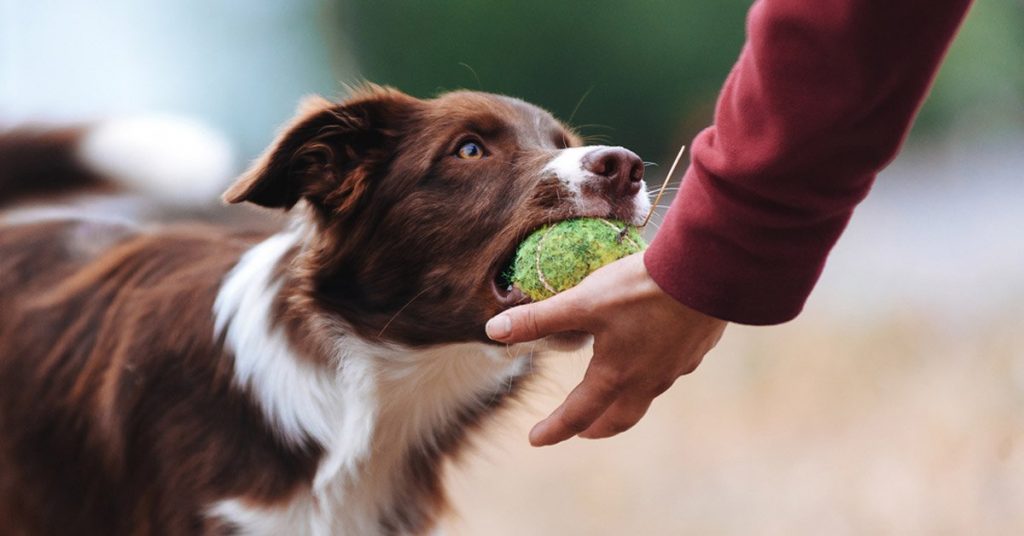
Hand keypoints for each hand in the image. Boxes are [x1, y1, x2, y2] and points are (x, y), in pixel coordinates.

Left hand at [485, 253, 726, 445]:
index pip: (577, 415)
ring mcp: (675, 369)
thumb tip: (493, 330)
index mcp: (615, 376)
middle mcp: (647, 382)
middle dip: (595, 428)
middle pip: (619, 419)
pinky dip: (651, 375)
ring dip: (624, 403)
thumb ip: (538, 319)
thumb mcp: (582, 302)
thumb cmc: (641, 289)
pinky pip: (669, 372)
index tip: (535, 439)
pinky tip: (651, 356)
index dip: (553, 429)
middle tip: (580, 430)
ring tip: (613, 394)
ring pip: (645, 397)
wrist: (707, 272)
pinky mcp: (696, 350)